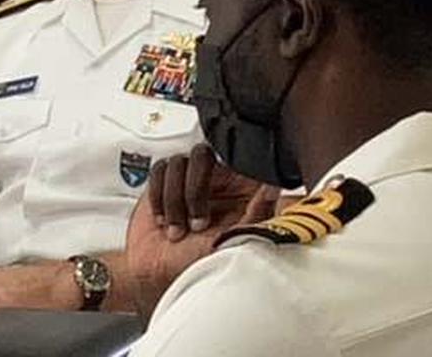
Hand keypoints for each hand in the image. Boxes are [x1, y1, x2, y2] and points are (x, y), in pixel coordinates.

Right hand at [125, 144, 277, 315]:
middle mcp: (217, 180)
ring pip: (180, 163)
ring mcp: (190, 180)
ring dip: (174, 200)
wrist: (158, 277)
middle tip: (197, 225)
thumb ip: (257, 214)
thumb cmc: (199, 265)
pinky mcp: (165, 182)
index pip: (241, 158)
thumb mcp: (236, 243)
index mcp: (242, 190)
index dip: (231, 166)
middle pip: (204, 154)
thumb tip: (273, 187)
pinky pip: (160, 171)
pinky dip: (159, 198)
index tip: (223, 193)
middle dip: (195, 191)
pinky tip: (163, 220)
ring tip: (177, 230)